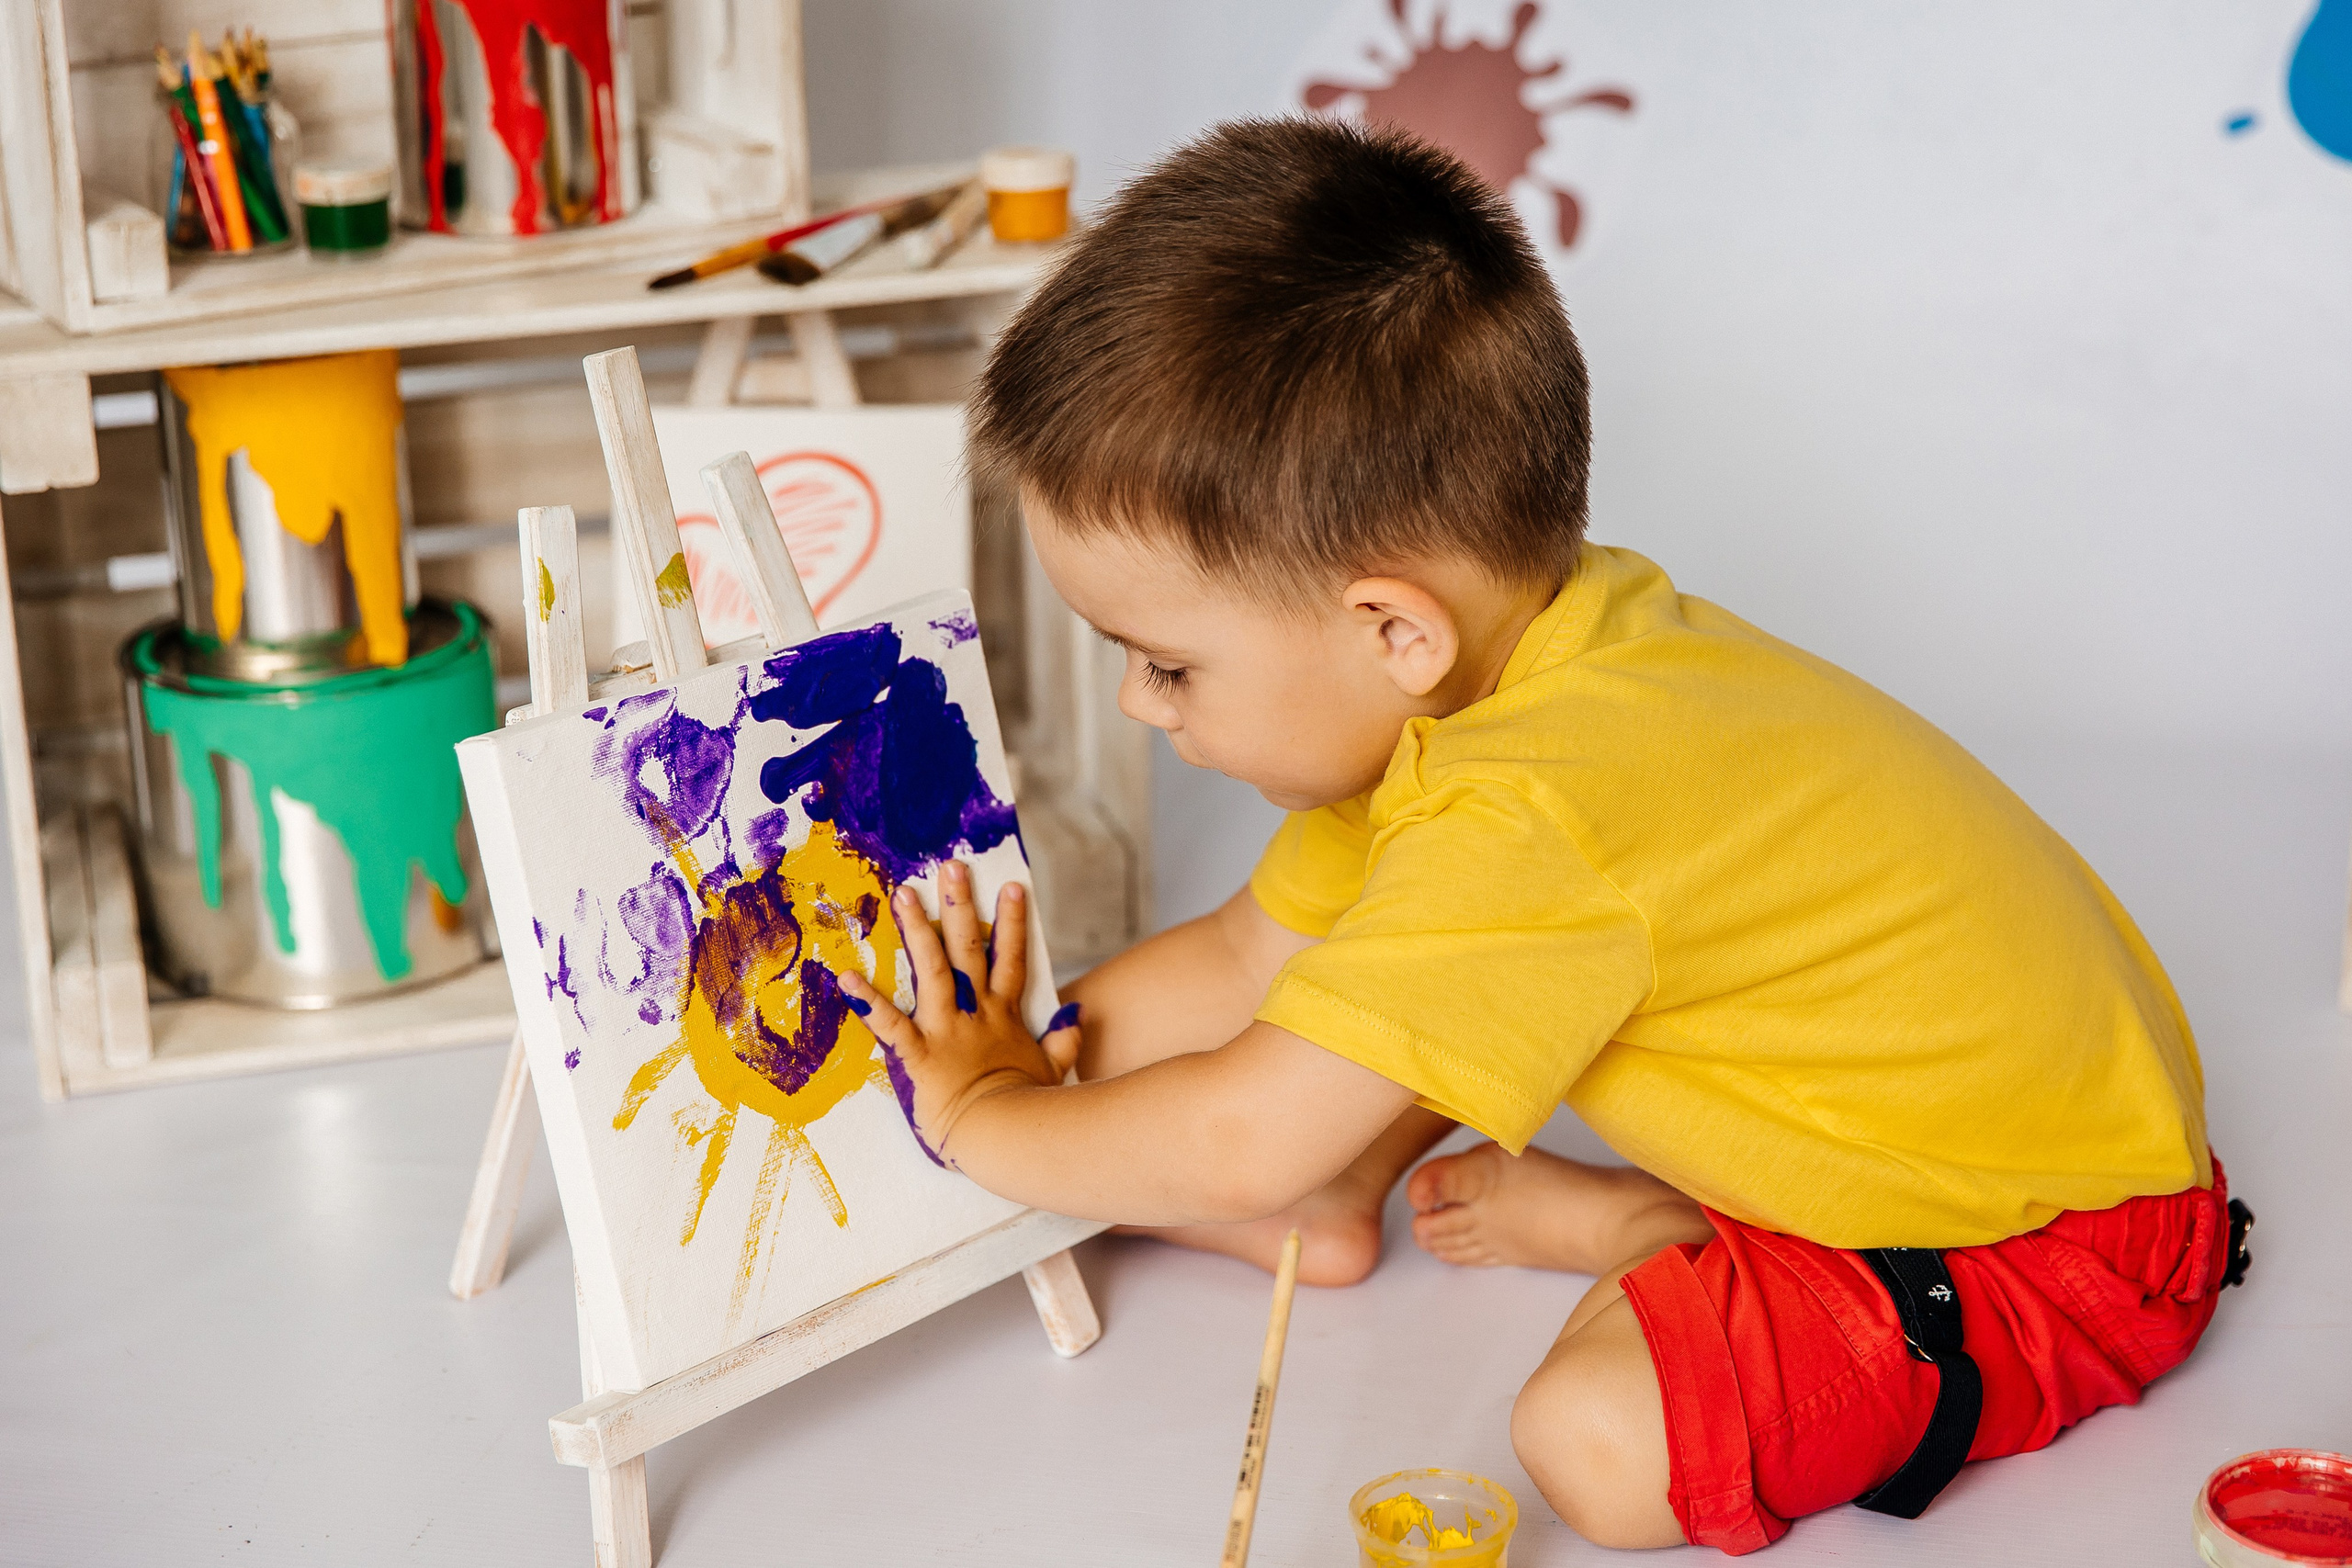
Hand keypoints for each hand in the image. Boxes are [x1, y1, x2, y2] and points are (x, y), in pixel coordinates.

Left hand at [838, 861, 1081, 1165]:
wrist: (1004, 1134)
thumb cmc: (1028, 1108)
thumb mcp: (1054, 1070)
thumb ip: (1064, 1041)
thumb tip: (1074, 1015)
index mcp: (1004, 1017)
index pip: (1011, 959)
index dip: (1013, 922)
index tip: (1012, 887)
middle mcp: (974, 1013)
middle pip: (968, 949)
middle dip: (959, 906)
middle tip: (950, 868)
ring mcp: (945, 1030)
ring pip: (931, 970)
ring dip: (916, 931)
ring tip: (903, 895)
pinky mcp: (918, 1053)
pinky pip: (889, 1023)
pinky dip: (868, 1001)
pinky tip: (846, 977)